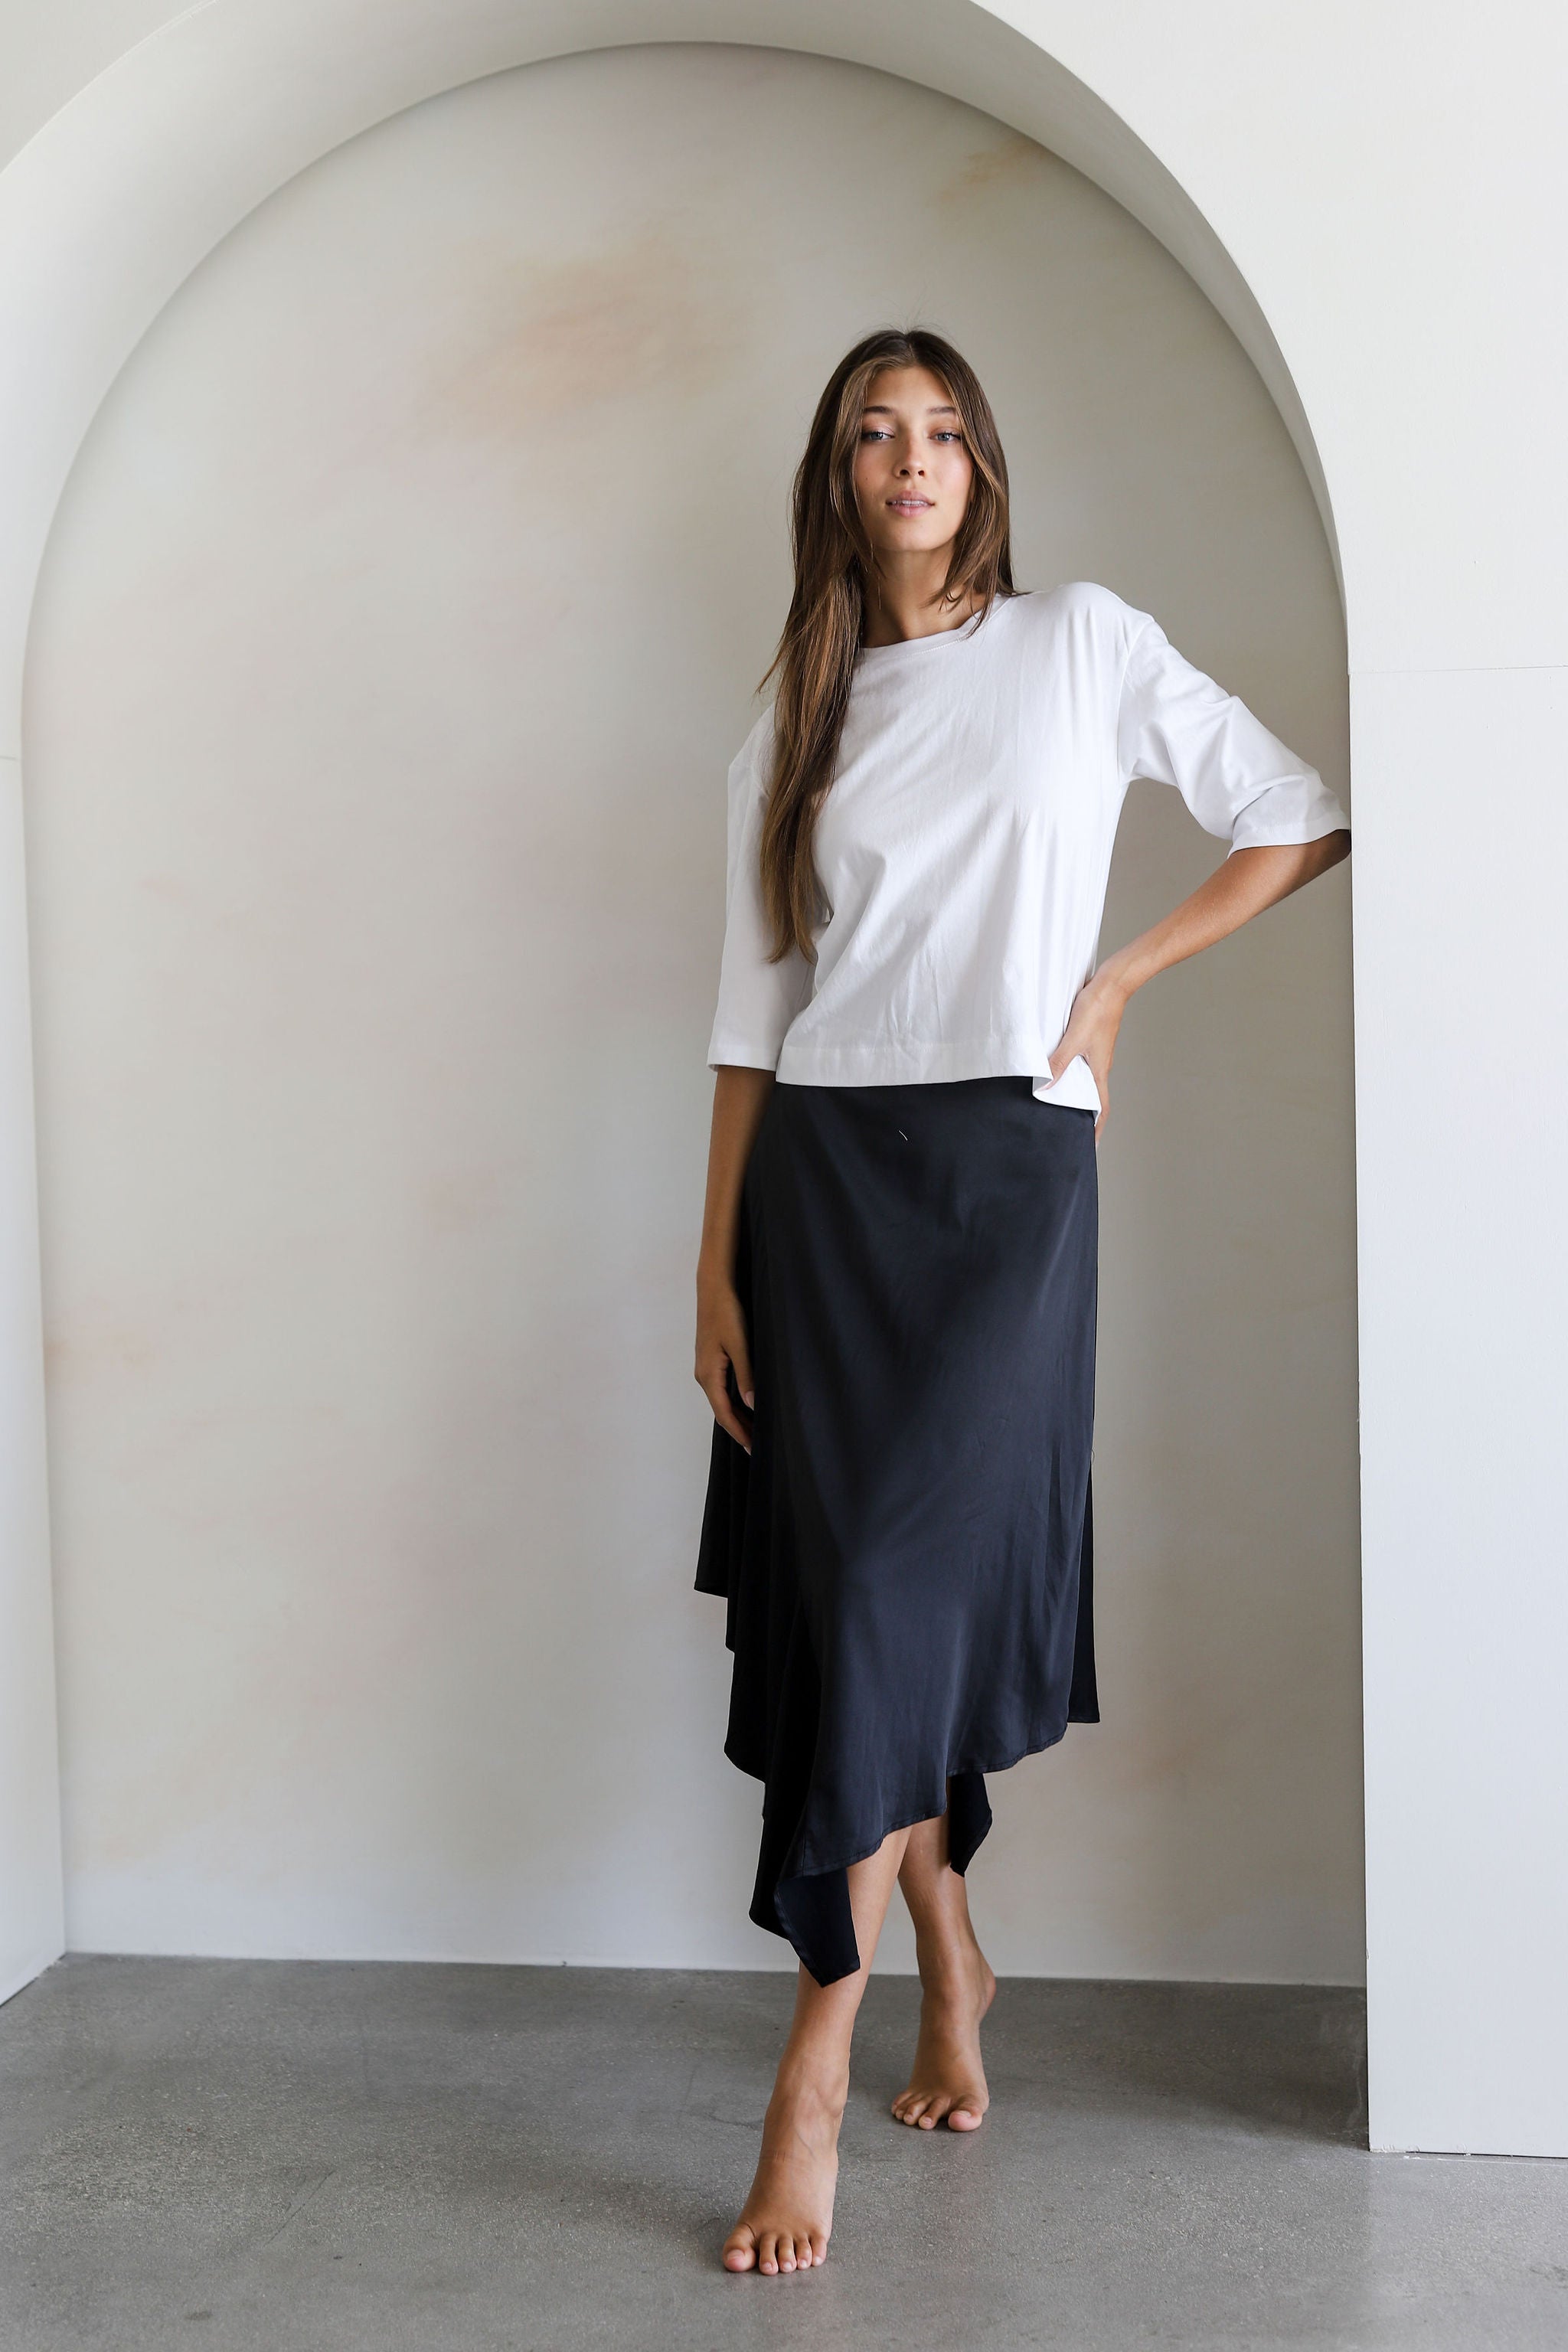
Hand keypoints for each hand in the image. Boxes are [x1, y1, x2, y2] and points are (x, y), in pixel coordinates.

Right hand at [695, 1278, 754, 1454]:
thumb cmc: (727, 1313)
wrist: (713, 1287)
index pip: (725, 1413)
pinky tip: (747, 1406)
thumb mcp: (740, 1345)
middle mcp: (703, 1375)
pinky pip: (722, 1389)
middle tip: (759, 1447)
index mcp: (708, 1375)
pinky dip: (735, 1402)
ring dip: (738, 1416)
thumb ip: (747, 1376)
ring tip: (756, 1431)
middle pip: (722, 1411)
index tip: (754, 1450)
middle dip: (740, 1429)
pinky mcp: (710, 1360)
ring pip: (723, 1400)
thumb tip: (752, 1405)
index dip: (740, 1433)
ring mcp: (705, 1368)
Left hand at [1047, 966, 1129, 1136]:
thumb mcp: (1073, 1039)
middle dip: (1083, 1117)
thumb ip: (1058, 1063)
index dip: (1096, 1129)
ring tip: (1059, 1107)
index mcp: (1099, 1071)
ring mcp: (1096, 1054)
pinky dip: (1071, 1075)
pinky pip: (1080, 1065)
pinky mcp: (1091, 1042)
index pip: (1100, 1108)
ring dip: (1075, 1095)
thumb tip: (1044, 1087)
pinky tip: (1057, 1072)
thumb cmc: (1097, 1009)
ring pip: (1085, 1081)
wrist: (1112, 983)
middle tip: (1069, 1131)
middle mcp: (1100, 1066)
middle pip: (1093, 1098)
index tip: (1091, 1147)